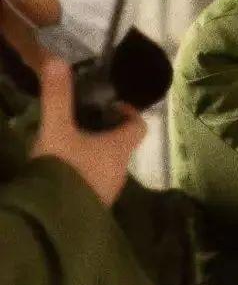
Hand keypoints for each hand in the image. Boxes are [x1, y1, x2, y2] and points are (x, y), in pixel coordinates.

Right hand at [31, 58, 145, 205]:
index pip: (138, 126)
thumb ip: (57, 97)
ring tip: (66, 146)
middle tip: (80, 122)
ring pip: (106, 166)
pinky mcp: (92, 209)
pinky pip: (93, 185)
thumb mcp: (56, 130)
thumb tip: (57, 60)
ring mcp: (107, 193)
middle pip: (121, 146)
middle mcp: (121, 171)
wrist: (52, 224)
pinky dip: (82, 174)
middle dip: (105, 133)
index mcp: (120, 149)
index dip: (127, 113)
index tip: (108, 106)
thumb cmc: (63, 170)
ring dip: (92, 154)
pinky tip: (59, 173)